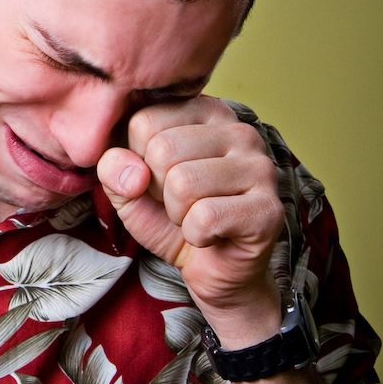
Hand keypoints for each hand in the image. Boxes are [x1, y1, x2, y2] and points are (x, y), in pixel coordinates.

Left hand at [96, 97, 284, 346]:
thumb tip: (131, 171)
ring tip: (196, 217)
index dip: (138, 163)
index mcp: (205, 113)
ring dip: (177, 214)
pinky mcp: (268, 208)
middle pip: (163, 149)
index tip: (161, 181)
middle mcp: (240, 131)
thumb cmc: (172, 221)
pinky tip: (213, 234)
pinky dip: (196, 235)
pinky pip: (205, 217)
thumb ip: (114, 169)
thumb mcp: (129, 190)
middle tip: (180, 205)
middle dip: (158, 191)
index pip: (144, 121)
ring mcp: (260, 167)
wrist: (213, 270)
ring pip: (183, 183)